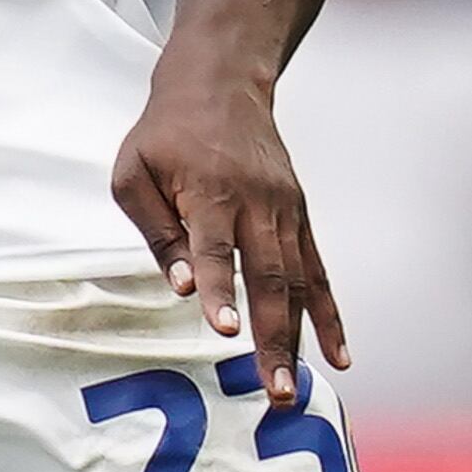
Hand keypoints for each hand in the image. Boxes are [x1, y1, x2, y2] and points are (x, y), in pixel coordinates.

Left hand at [111, 63, 349, 404]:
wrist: (220, 83)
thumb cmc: (166, 133)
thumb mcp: (134, 172)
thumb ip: (156, 230)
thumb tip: (180, 287)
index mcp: (210, 193)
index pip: (214, 250)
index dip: (220, 290)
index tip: (225, 330)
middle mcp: (257, 205)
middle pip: (269, 278)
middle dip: (272, 337)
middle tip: (272, 389)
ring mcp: (285, 212)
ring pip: (299, 283)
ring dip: (298, 338)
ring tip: (291, 387)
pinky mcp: (299, 217)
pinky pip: (319, 272)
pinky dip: (329, 314)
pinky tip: (337, 355)